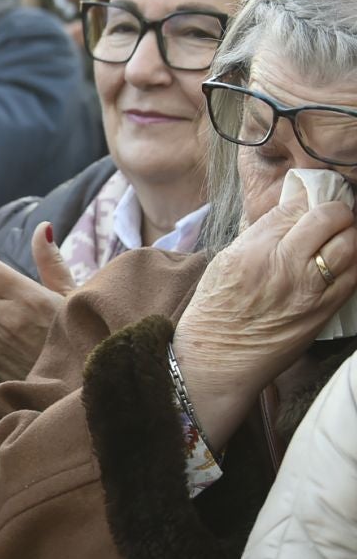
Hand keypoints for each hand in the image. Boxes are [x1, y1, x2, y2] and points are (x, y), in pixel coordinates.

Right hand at [174, 195, 356, 447]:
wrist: (217, 358)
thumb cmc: (216, 311)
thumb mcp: (226, 262)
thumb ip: (259, 235)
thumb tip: (289, 211)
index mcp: (252, 248)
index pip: (294, 207)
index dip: (308, 200)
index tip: (311, 203)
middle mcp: (282, 264)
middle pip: (328, 217)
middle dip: (337, 211)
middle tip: (335, 217)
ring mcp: (307, 288)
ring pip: (350, 242)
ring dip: (350, 234)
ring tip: (343, 237)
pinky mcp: (324, 310)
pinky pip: (355, 275)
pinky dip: (354, 262)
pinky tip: (346, 262)